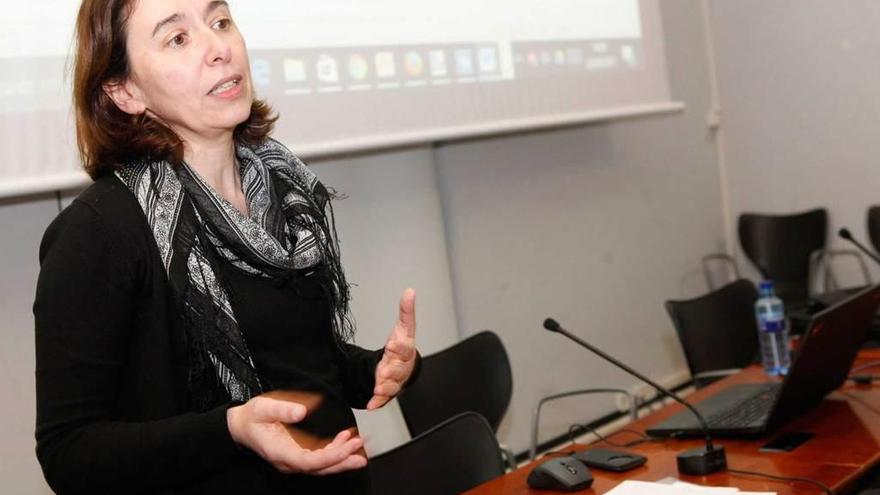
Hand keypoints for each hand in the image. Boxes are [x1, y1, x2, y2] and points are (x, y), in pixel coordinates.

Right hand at [226, 395, 366, 474]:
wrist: (242, 426)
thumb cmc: (252, 417)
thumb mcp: (263, 407)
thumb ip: (281, 410)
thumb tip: (301, 412)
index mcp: (279, 452)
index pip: (308, 462)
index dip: (330, 457)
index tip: (347, 447)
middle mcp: (288, 461)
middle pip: (318, 468)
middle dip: (341, 461)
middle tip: (361, 454)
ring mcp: (293, 460)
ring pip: (321, 465)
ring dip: (341, 457)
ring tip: (358, 447)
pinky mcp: (298, 455)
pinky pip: (319, 458)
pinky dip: (334, 450)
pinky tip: (345, 438)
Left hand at [367, 288, 417, 409]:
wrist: (404, 367)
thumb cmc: (403, 347)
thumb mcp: (404, 328)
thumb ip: (406, 311)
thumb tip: (410, 291)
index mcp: (405, 350)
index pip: (404, 348)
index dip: (399, 347)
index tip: (392, 345)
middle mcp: (402, 367)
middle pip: (398, 370)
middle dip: (391, 372)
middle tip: (383, 372)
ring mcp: (395, 380)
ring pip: (392, 386)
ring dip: (384, 388)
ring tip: (377, 389)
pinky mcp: (387, 391)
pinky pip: (383, 398)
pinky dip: (377, 402)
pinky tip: (371, 405)